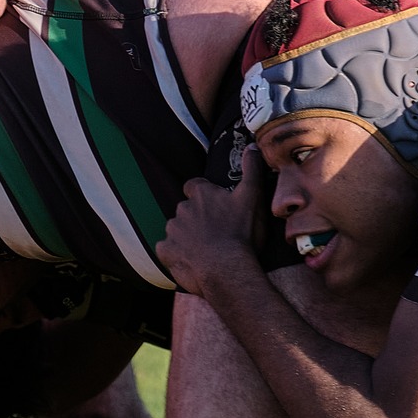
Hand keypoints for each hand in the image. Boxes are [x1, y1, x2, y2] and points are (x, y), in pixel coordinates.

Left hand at [156, 165, 266, 297]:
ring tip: (206, 250)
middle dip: (196, 218)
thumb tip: (251, 146)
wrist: (228, 271)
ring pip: (176, 230)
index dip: (204, 195)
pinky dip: (176, 254)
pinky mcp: (165, 251)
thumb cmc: (242, 234)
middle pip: (186, 210)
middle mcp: (182, 209)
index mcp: (201, 194)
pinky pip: (167, 249)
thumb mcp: (252, 197)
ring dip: (187, 236)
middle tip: (215, 232)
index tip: (215, 207)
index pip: (194, 186)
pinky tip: (192, 261)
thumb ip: (252, 170)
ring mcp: (172, 231)